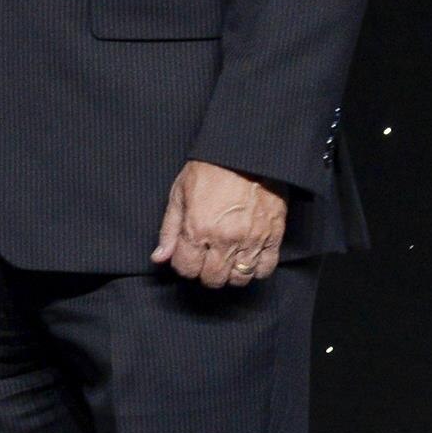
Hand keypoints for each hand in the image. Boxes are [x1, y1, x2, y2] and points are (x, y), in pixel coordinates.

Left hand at [151, 159, 287, 288]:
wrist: (245, 153)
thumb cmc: (209, 169)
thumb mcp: (179, 194)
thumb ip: (169, 229)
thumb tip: (159, 257)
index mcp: (197, 228)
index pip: (186, 268)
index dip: (183, 264)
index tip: (186, 256)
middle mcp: (224, 239)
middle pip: (213, 279)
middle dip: (205, 272)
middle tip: (205, 258)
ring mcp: (251, 240)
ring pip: (239, 278)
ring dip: (230, 274)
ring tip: (226, 259)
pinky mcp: (273, 236)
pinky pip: (265, 269)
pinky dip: (255, 269)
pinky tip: (247, 258)